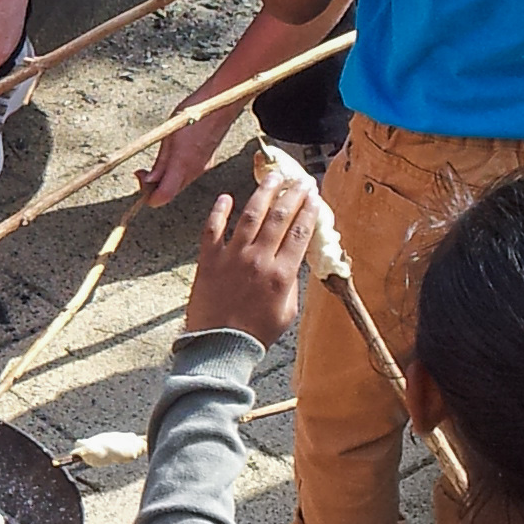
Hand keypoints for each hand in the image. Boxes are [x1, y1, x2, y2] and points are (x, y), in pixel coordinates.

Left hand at [136, 92, 243, 207]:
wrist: (220, 105)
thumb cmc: (193, 115)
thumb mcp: (168, 136)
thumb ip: (161, 162)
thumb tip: (149, 181)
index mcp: (182, 166)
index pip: (163, 196)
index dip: (147, 195)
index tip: (140, 177)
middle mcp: (193, 172)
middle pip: (169, 193)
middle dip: (153, 186)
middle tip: (143, 170)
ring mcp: (202, 168)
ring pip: (178, 185)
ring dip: (164, 179)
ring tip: (157, 160)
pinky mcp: (206, 163)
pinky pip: (187, 176)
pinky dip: (175, 173)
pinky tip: (172, 156)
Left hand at [182, 176, 317, 344]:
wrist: (219, 346)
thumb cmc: (256, 333)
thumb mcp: (287, 310)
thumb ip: (292, 281)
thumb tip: (294, 258)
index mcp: (282, 274)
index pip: (300, 232)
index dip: (309, 211)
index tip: (314, 196)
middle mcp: (258, 260)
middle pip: (279, 218)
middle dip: (292, 195)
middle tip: (299, 180)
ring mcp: (232, 257)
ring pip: (250, 216)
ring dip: (263, 193)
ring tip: (272, 177)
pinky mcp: (209, 260)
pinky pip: (213, 228)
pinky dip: (220, 211)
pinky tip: (227, 197)